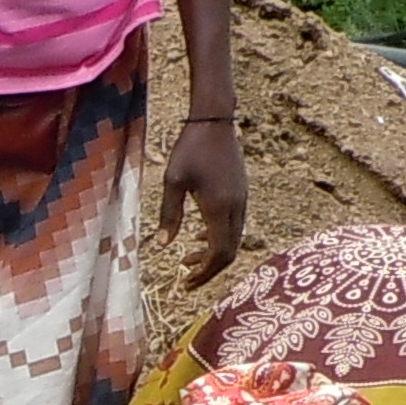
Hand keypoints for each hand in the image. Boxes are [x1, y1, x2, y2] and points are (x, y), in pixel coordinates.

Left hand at [157, 114, 248, 288]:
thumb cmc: (190, 148)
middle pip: (229, 252)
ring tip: (186, 259)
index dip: (204, 273)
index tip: (186, 283)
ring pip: (233, 240)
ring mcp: (241, 200)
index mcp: (220, 208)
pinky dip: (217, 237)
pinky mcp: (240, 193)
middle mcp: (236, 207)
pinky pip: (233, 225)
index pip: (219, 254)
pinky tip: (197, 236)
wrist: (214, 121)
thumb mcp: (172, 181)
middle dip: (208, 269)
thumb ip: (169, 214)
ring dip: (211, 253)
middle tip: (186, 278)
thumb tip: (164, 245)